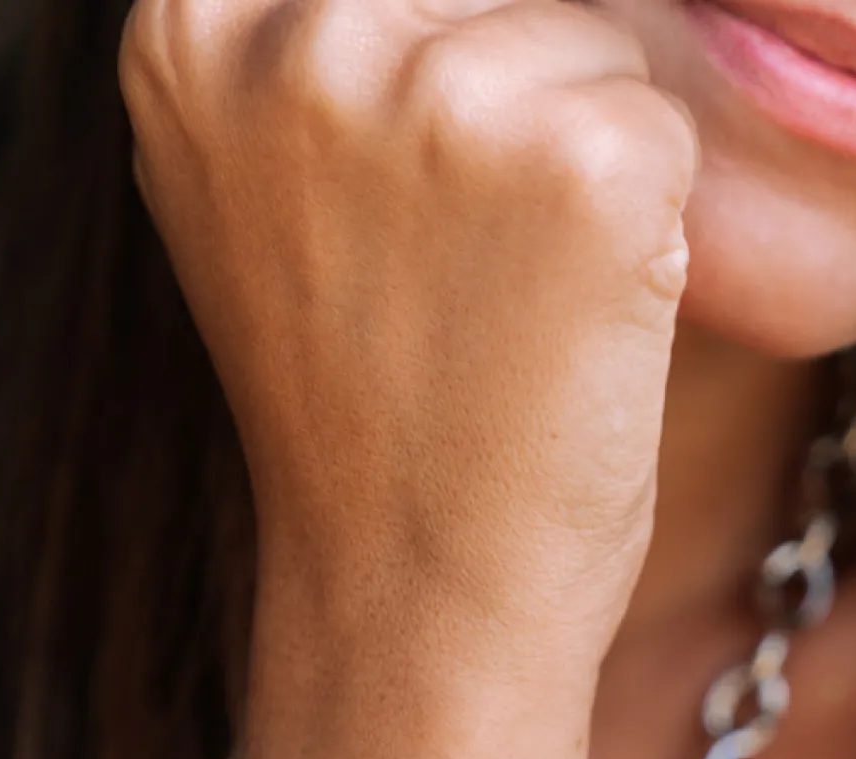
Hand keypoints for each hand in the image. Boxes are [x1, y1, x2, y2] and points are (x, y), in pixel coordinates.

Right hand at [119, 0, 698, 696]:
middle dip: (501, 102)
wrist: (406, 601)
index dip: (423, 74)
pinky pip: (664, 124)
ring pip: (588, 38)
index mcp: (191, 28)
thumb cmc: (352, 415)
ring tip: (497, 305)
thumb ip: (304, 53)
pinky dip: (646, 228)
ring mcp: (442, 93)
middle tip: (451, 273)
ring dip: (576, 164)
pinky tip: (564, 327)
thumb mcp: (258, 195)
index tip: (399, 206)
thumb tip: (432, 1)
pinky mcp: (584, 157)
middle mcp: (304, 32)